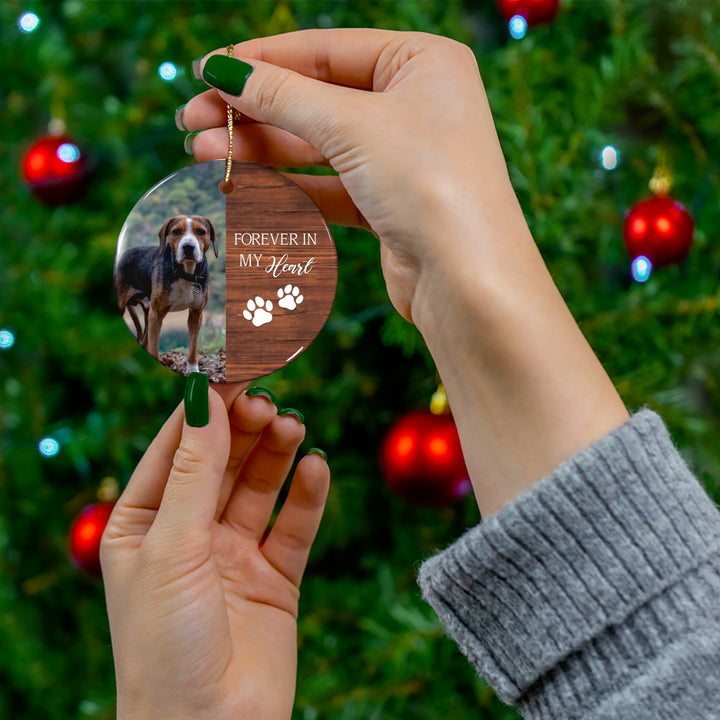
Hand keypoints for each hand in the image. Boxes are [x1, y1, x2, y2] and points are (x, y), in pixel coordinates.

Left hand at [101, 381, 328, 719]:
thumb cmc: (165, 645)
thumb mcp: (172, 546)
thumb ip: (195, 471)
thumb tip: (206, 399)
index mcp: (144, 523)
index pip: (177, 447)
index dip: (206, 407)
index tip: (234, 367)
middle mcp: (189, 533)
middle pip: (223, 460)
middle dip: (244, 427)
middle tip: (268, 400)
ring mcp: (234, 554)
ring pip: (260, 486)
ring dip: (276, 453)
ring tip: (292, 427)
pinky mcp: (275, 577)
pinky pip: (294, 525)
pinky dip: (308, 495)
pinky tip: (316, 468)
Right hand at [180, 29, 518, 322]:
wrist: (467, 280)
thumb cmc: (428, 184)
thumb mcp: (351, 125)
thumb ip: (283, 96)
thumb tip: (224, 70)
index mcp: (423, 62)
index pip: (326, 50)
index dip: (262, 60)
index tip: (206, 71)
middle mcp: (416, 105)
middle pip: (317, 99)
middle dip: (253, 111)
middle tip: (191, 120)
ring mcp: (403, 158)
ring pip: (318, 146)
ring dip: (261, 150)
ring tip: (202, 152)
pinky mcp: (390, 204)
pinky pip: (329, 186)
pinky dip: (287, 186)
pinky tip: (242, 185)